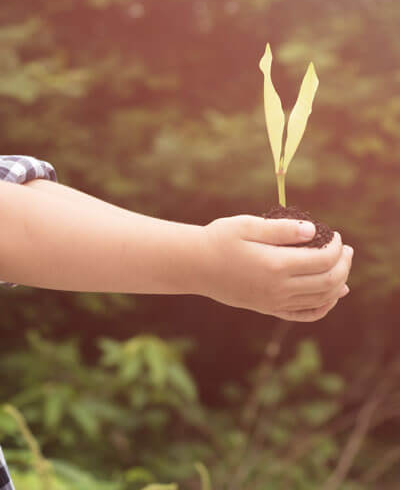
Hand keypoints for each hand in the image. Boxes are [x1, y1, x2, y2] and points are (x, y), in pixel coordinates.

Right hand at [201, 215, 353, 321]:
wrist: (194, 265)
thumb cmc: (218, 239)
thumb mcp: (246, 225)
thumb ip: (280, 229)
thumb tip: (312, 231)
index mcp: (275, 265)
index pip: (321, 260)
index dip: (335, 248)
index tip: (335, 235)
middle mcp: (278, 288)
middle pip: (327, 281)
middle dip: (343, 264)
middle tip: (345, 249)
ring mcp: (274, 302)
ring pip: (321, 299)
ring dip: (339, 283)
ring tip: (342, 266)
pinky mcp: (268, 309)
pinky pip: (306, 314)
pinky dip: (325, 306)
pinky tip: (332, 294)